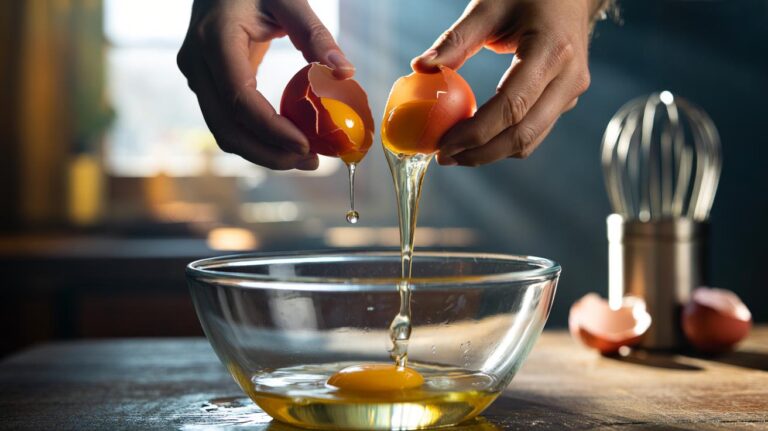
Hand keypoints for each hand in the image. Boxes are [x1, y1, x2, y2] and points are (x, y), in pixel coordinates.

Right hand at [177, 0, 354, 169]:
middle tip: (311, 161)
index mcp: (214, 40)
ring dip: (263, 152)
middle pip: (227, 128)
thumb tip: (346, 73)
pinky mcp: (205, 84)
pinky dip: (256, 138)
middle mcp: (196, 63)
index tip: (305, 146)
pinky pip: (227, 122)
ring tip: (303, 158)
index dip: (272, 130)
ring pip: (224, 132)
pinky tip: (287, 142)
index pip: (240, 99)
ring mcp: (196, 76)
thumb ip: (315, 35)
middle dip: (269, 153)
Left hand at [412, 0, 598, 165]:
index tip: (444, 144)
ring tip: (457, 153)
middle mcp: (569, 77)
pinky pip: (535, 130)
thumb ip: (455, 40)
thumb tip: (420, 67)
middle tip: (445, 157)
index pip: (512, 106)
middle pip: (523, 133)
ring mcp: (572, 91)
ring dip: (492, 153)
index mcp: (552, 51)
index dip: (476, 132)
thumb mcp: (489, 7)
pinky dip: (504, 141)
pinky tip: (477, 140)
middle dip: (481, 153)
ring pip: (531, 139)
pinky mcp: (566, 99)